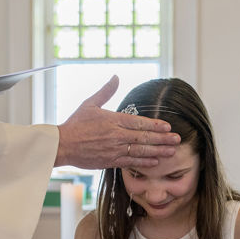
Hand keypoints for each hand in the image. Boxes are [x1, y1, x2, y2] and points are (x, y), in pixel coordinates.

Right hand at [55, 76, 179, 167]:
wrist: (62, 144)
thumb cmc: (75, 124)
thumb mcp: (90, 103)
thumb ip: (106, 91)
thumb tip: (115, 76)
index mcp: (113, 119)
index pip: (139, 122)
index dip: (155, 125)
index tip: (168, 126)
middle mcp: (116, 135)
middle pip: (144, 137)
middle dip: (163, 139)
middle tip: (177, 139)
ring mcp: (114, 149)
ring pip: (140, 151)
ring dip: (158, 151)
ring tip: (172, 151)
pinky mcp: (109, 161)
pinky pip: (130, 162)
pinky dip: (143, 162)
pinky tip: (155, 161)